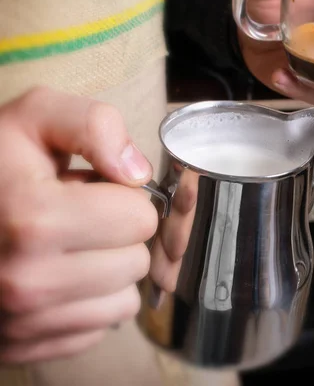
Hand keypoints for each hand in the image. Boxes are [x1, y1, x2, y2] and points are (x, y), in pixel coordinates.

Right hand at [0, 87, 156, 363]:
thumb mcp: (34, 118)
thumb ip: (94, 126)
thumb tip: (136, 172)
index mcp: (35, 219)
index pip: (141, 218)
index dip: (125, 198)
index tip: (93, 192)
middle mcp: (26, 281)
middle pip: (136, 262)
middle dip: (119, 236)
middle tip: (80, 220)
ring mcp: (22, 321)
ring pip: (124, 301)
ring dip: (109, 272)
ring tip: (68, 248)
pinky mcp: (22, 346)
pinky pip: (97, 329)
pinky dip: (88, 305)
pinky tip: (59, 278)